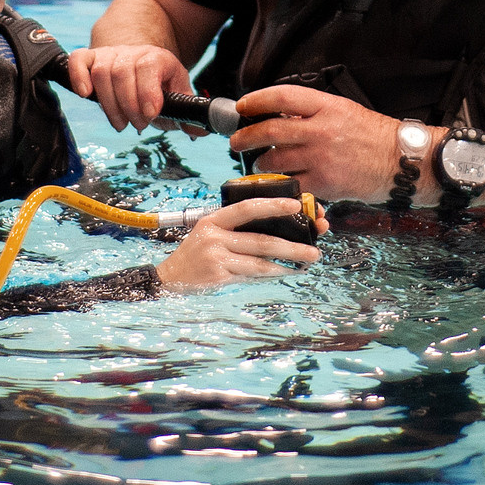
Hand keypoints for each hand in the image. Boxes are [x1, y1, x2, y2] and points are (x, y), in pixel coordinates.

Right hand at [65, 44, 192, 131]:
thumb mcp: (176, 94)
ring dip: (109, 104)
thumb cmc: (157, 85)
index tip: (149, 115)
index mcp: (158, 58)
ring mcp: (109, 54)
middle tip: (138, 125)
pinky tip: (85, 94)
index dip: (147, 91)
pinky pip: (79, 60)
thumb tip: (202, 130)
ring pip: (102, 72)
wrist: (138, 61)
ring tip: (120, 123)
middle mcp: (132, 53)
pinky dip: (79, 76)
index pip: (149, 67)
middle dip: (129, 105)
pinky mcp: (90, 58)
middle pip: (122, 73)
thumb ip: (188, 113)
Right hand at [154, 197, 326, 291]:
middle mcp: (214, 236)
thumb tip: (278, 228)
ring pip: (260, 261)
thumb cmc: (196, 253)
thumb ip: (235, 229)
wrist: (169, 278)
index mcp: (214, 219)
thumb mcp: (209, 232)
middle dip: (292, 244)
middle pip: (261, 239)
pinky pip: (251, 275)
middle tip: (315, 247)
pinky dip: (271, 274)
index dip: (273, 205)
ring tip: (307, 262)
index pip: (247, 207)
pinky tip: (285, 272)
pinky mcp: (218, 276)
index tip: (296, 205)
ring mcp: (216, 257)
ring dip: (287, 262)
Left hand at [228, 85, 405, 204]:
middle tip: (236, 140)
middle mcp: (321, 130)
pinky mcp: (325, 183)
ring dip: (261, 163)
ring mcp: (321, 158)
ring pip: (275, 161)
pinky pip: (292, 184)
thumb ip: (314, 113)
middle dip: (245, 136)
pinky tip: (279, 184)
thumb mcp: (345, 112)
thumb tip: (281, 116)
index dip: (256, 101)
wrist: (402, 163)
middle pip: (270, 131)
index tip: (243, 105)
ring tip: (260, 164)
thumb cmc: (375, 137)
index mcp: (327, 107)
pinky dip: (281, 185)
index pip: (281, 97)